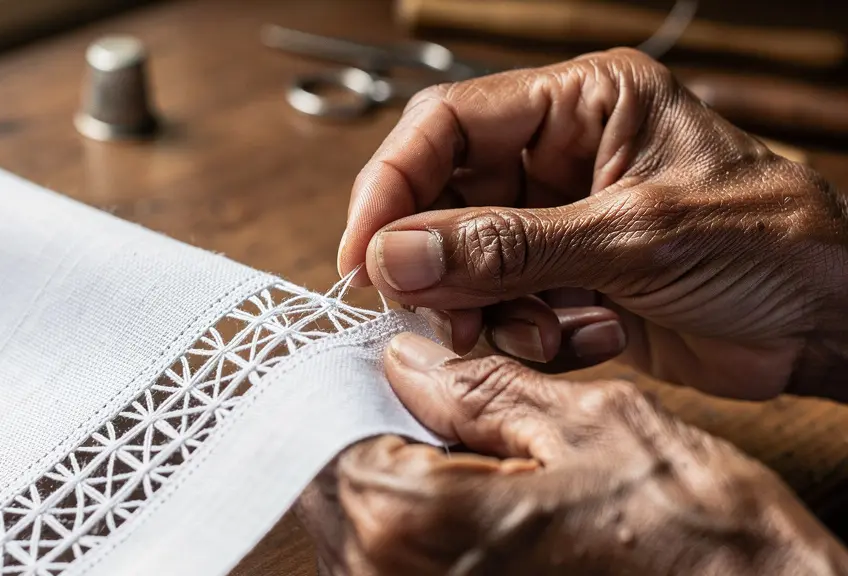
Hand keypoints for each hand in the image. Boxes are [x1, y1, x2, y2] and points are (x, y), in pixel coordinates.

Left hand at [296, 334, 847, 575]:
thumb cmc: (694, 539)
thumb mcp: (588, 427)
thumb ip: (477, 389)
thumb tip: (406, 358)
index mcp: (414, 522)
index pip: (321, 433)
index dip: (349, 385)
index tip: (377, 362)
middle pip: (331, 482)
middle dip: (372, 431)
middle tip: (432, 400)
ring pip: (359, 528)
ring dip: (396, 479)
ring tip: (469, 453)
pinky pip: (394, 567)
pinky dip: (418, 527)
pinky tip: (478, 502)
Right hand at [337, 48, 847, 400]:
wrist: (832, 325)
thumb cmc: (771, 247)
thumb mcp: (633, 237)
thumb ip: (506, 247)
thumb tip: (394, 255)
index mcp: (582, 104)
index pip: (448, 125)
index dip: (392, 185)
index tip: (362, 254)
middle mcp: (560, 156)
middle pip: (444, 196)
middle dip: (433, 261)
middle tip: (433, 313)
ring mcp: (558, 222)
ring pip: (463, 260)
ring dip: (478, 308)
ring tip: (528, 334)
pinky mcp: (563, 280)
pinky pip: (499, 307)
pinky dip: (518, 335)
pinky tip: (576, 340)